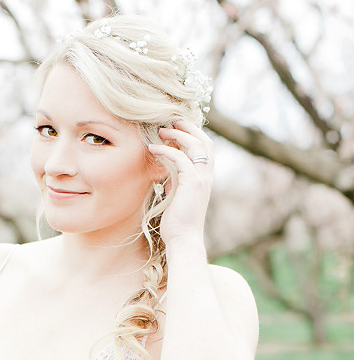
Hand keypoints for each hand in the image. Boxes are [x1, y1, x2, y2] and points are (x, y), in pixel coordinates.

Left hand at [154, 109, 211, 256]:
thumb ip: (177, 182)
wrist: (184, 239)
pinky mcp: (191, 183)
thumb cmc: (179, 222)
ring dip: (177, 134)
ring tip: (161, 131)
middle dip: (189, 127)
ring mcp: (201, 179)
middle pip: (205, 141)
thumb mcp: (179, 196)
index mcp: (204, 178)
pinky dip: (166, 151)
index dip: (193, 134)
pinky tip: (153, 150)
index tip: (177, 127)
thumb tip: (168, 174)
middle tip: (172, 119)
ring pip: (195, 145)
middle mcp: (206, 176)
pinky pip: (180, 158)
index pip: (205, 148)